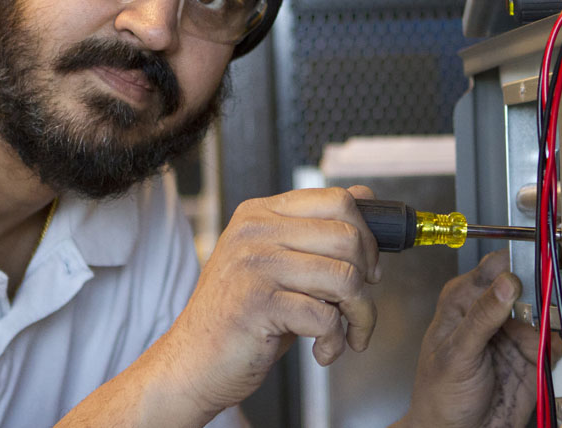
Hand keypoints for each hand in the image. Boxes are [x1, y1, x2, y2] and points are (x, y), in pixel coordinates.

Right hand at [162, 186, 380, 416]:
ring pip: (344, 278)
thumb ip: (315, 235)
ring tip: (346, 333)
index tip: (370, 267)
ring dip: (359, 315)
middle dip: (367, 280)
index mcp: (260, 214)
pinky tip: (322, 351)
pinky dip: (335, 342)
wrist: (192, 365)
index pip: (337, 200)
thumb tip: (366, 197)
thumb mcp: (277, 265)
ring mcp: (253, 264)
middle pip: (348, 237)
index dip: (368, 236)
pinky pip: (326, 318)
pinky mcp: (257, 303)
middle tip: (358, 306)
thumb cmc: (240, 318)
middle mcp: (255, 232)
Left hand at [395, 249, 538, 427]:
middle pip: (525, 288)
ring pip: (543, 316)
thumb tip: (505, 283)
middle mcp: (490, 314)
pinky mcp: (531, 358)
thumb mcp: (457, 353)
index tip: (528, 272)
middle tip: (539, 308)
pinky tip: (543, 356)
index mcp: (463, 301)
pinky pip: (553, 344)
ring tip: (536, 341)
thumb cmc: (440, 395)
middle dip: (537, 297)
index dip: (513, 266)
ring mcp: (512, 335)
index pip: (493, 269)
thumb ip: (482, 317)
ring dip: (546, 326)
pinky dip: (553, 348)